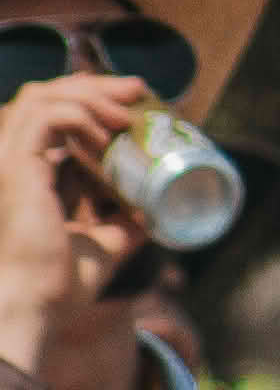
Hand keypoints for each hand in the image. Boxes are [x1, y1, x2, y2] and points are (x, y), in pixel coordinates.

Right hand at [0, 65, 147, 366]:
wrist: (36, 304)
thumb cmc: (60, 282)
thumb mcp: (106, 243)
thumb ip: (124, 225)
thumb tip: (155, 216)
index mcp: (29, 171)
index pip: (53, 114)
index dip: (93, 99)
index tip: (137, 102)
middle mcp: (14, 159)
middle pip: (46, 95)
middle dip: (95, 85)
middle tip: (138, 90)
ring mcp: (10, 159)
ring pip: (42, 96)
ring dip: (91, 94)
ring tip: (128, 111)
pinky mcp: (15, 165)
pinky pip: (47, 116)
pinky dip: (82, 114)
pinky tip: (109, 132)